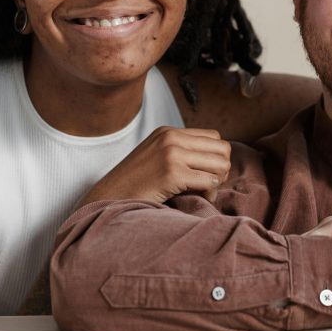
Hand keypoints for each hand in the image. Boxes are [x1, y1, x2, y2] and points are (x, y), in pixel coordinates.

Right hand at [77, 126, 229, 207]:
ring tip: (204, 192)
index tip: (206, 174)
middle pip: (222, 148)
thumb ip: (181, 152)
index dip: (216, 157)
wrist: (108, 198)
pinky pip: (210, 181)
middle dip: (222, 169)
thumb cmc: (134, 185)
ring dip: (218, 181)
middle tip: (209, 185)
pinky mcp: (172, 173)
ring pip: (221, 163)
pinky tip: (199, 198)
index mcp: (168, 131)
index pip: (214, 137)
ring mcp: (172, 153)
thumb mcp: (156, 157)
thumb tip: (219, 162)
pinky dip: (210, 192)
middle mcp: (171, 137)